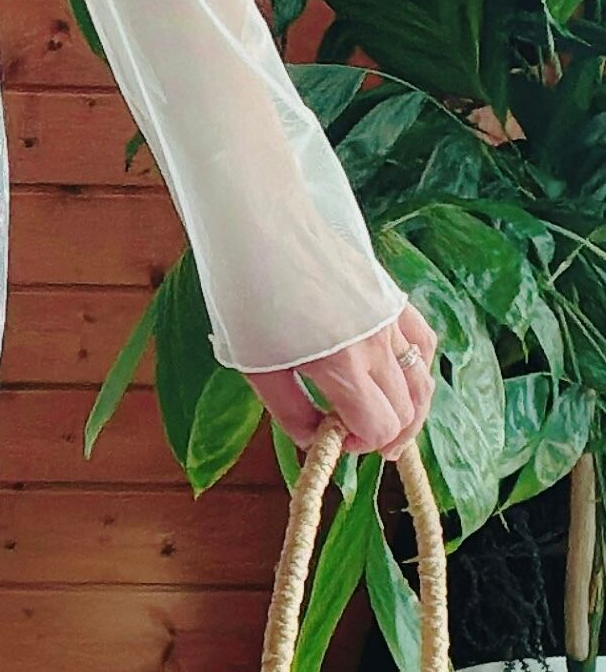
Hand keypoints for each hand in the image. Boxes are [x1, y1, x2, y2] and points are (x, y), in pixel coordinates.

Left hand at [245, 302, 437, 464]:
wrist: (262, 226)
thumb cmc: (248, 295)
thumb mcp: (257, 367)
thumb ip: (290, 412)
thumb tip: (314, 440)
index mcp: (342, 366)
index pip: (380, 426)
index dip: (360, 445)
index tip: (335, 440)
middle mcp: (377, 345)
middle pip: (406, 410)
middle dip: (385, 434)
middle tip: (358, 439)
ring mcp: (391, 318)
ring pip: (423, 380)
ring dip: (411, 410)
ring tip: (391, 424)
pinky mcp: (392, 296)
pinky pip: (423, 342)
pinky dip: (418, 369)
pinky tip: (400, 377)